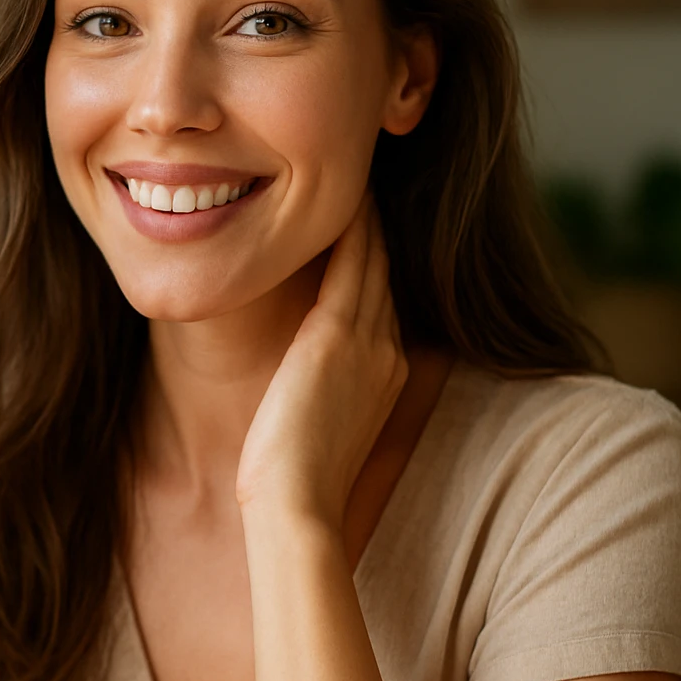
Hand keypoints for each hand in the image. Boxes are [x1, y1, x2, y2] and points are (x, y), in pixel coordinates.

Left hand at [235, 188, 407, 525]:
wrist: (296, 506)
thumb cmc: (291, 481)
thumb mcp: (317, 428)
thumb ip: (318, 395)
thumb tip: (298, 386)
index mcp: (385, 375)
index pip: (382, 300)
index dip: (375, 259)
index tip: (362, 224)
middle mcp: (390, 353)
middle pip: (385, 272)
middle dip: (377, 229)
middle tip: (365, 179)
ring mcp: (371, 343)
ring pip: (374, 260)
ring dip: (367, 218)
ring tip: (357, 174)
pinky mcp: (339, 336)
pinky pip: (352, 263)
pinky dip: (352, 228)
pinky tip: (346, 196)